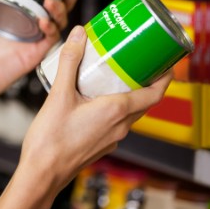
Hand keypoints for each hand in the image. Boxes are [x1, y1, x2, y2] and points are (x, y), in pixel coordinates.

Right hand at [21, 25, 171, 193]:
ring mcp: (111, 138)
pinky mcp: (100, 144)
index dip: (165, 77)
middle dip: (145, 80)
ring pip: (129, 112)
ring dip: (128, 94)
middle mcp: (119, 126)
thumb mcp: (58, 94)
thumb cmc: (51, 140)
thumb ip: (70, 62)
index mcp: (115, 111)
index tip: (167, 61)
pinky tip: (94, 98)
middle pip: (144, 101)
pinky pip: (115, 122)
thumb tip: (80, 35)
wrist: (42, 173)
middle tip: (137, 60)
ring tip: (114, 75)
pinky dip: (113, 107)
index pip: (154, 93)